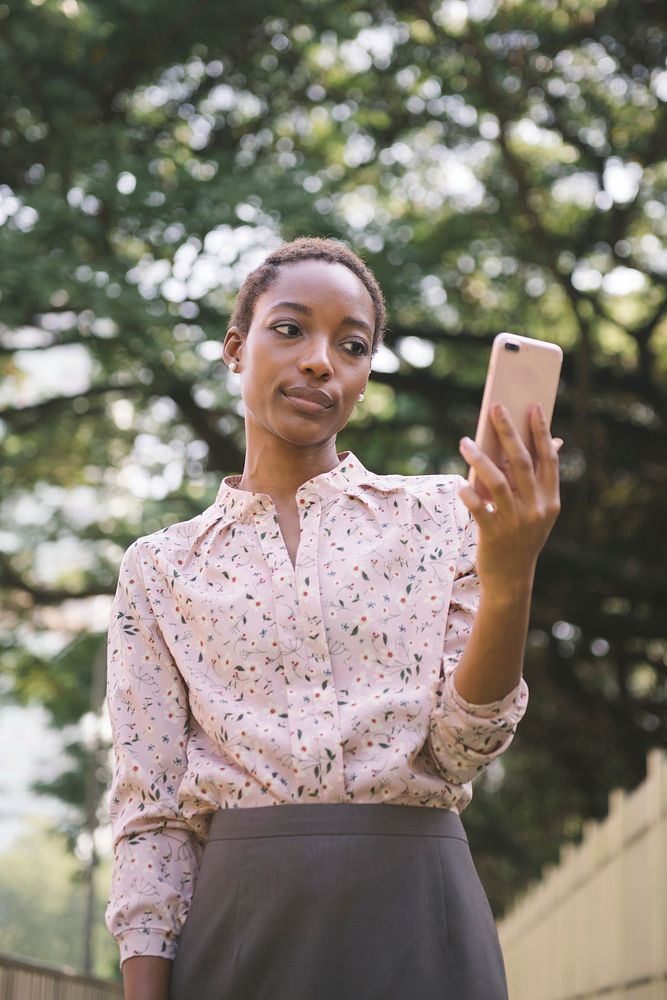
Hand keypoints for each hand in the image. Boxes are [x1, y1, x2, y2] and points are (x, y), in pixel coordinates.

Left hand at [458, 403, 561, 601]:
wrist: (511, 579)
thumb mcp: (540, 512)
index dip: (541, 432)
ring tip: (464, 441)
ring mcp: (516, 522)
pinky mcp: (494, 534)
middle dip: (509, 432)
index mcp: (551, 500)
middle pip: (522, 463)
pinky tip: (460, 484)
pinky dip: (469, 494)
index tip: (533, 407)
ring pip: (498, 482)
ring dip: (480, 459)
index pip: (548, 459)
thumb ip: (542, 480)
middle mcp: (537, 509)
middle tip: (496, 408)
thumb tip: (554, 442)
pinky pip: (479, 508)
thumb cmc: (522, 537)